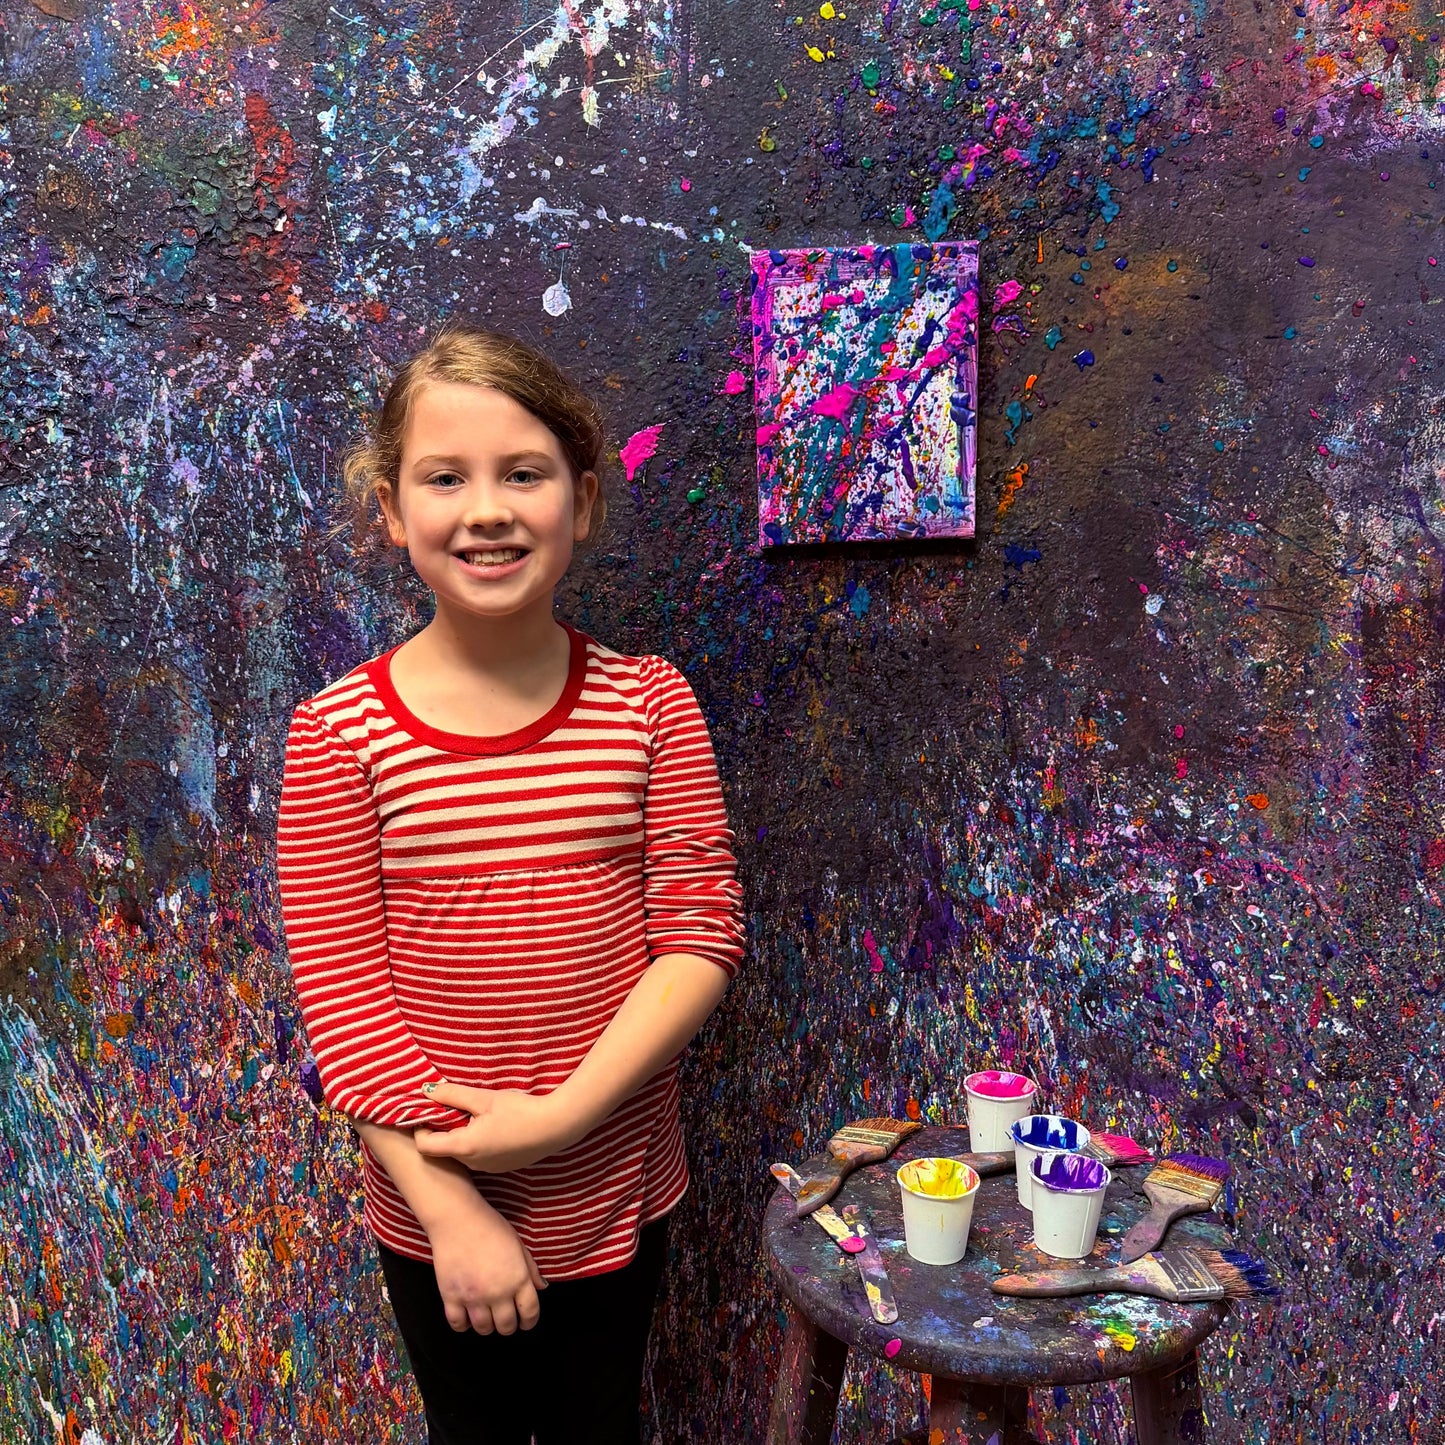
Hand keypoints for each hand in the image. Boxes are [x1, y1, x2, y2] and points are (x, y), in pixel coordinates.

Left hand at [413, 1080, 577, 1172]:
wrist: (557, 1127)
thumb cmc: (520, 1110)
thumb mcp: (484, 1098)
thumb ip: (453, 1094)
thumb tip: (425, 1091)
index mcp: (465, 1147)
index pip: (424, 1145)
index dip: (420, 1127)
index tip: (428, 1110)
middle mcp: (473, 1164)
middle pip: (443, 1149)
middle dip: (442, 1129)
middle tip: (451, 1106)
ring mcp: (488, 1169)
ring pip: (462, 1153)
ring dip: (461, 1135)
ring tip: (475, 1114)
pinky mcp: (502, 1167)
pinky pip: (479, 1157)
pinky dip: (477, 1142)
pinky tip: (494, 1126)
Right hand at [426, 1197, 547, 1334]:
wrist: (458, 1219)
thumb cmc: (491, 1226)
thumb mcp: (518, 1244)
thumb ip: (530, 1269)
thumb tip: (541, 1287)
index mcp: (518, 1278)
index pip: (530, 1312)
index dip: (530, 1321)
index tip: (526, 1322)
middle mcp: (498, 1292)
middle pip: (506, 1325)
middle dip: (508, 1326)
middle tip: (505, 1320)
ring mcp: (473, 1297)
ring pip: (483, 1329)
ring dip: (487, 1327)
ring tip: (487, 1318)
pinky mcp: (451, 1297)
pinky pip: (458, 1324)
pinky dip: (463, 1325)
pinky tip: (466, 1317)